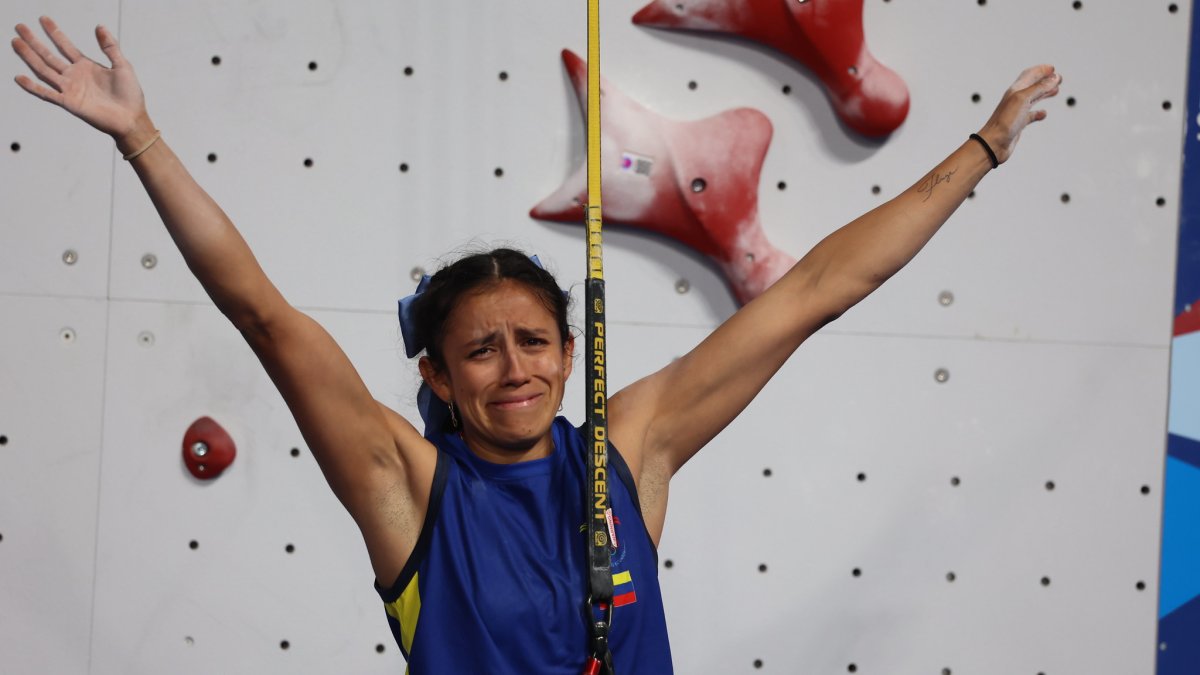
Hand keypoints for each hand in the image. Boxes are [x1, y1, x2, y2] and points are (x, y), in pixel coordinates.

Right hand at [12, 16, 149, 142]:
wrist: (132, 119)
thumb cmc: (130, 96)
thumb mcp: (122, 66)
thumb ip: (110, 47)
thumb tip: (99, 27)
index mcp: (86, 66)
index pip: (65, 45)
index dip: (54, 32)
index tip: (43, 19)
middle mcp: (74, 76)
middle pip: (49, 56)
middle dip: (34, 41)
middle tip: (20, 27)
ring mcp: (70, 89)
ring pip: (44, 70)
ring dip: (29, 57)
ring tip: (16, 43)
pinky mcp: (69, 102)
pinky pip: (47, 94)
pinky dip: (33, 87)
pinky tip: (20, 78)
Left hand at [977, 64, 1060, 164]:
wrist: (993, 143)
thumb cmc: (1004, 121)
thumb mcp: (1023, 99)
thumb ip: (1039, 87)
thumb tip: (1053, 78)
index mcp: (1015, 90)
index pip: (1029, 75)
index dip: (1041, 70)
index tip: (1052, 68)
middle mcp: (1016, 99)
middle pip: (1033, 86)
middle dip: (1046, 81)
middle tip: (1059, 78)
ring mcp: (1017, 112)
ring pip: (1033, 99)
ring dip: (1044, 94)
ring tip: (1055, 91)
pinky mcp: (1018, 124)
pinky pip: (1030, 116)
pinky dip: (1038, 113)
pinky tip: (1043, 114)